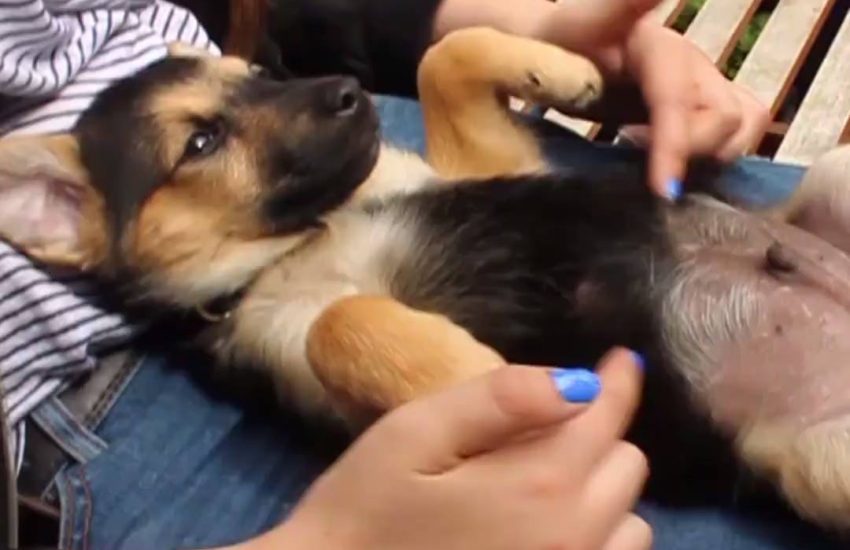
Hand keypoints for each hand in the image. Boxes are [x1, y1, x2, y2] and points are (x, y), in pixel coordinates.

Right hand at [231, 348, 648, 549]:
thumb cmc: (366, 510)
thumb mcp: (414, 434)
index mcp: (540, 485)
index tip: (621, 358)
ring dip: (601, 489)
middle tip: (545, 426)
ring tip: (545, 480)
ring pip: (629, 519)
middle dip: (597, 433)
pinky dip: (596, 532)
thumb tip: (577, 380)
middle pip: (626, 465)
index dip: (618, 380)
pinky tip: (546, 525)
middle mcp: (575, 536)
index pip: (606, 417)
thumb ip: (498, 400)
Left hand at [537, 0, 770, 198]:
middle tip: (641, 158)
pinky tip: (674, 163)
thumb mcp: (577, 23)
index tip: (664, 190)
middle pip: (728, 115)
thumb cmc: (564, 40)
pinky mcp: (704, 104)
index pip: (678, 100)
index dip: (676, 146)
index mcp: (661, 46)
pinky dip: (716, 155)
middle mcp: (693, 64)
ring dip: (713, 155)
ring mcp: (704, 84)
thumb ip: (624, 3)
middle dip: (693, 150)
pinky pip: (734, 133)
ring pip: (744, 124)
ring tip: (661, 162)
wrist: (559, 44)